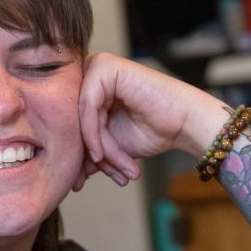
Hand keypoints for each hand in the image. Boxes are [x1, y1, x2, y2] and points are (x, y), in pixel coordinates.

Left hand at [76, 53, 227, 188]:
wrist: (185, 124)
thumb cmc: (152, 131)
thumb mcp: (110, 146)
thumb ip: (87, 151)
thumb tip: (65, 176)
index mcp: (88, 88)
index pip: (69, 125)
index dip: (77, 157)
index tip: (80, 184)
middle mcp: (89, 73)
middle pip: (73, 123)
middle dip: (89, 157)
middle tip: (107, 178)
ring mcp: (97, 66)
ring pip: (81, 120)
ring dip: (101, 151)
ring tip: (122, 170)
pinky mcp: (105, 66)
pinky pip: (88, 108)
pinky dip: (94, 136)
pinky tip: (104, 155)